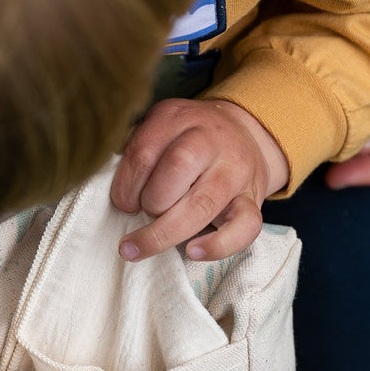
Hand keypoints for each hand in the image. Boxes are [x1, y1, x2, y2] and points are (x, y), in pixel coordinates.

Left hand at [112, 99, 288, 261]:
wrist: (244, 133)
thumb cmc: (185, 141)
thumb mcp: (158, 129)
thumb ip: (135, 153)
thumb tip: (115, 195)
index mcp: (176, 118)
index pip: (143, 152)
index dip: (125, 187)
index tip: (123, 203)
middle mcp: (209, 139)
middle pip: (177, 169)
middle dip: (150, 202)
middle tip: (142, 212)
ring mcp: (235, 169)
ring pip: (203, 203)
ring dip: (166, 231)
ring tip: (143, 245)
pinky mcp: (253, 198)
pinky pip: (245, 226)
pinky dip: (218, 245)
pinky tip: (193, 252)